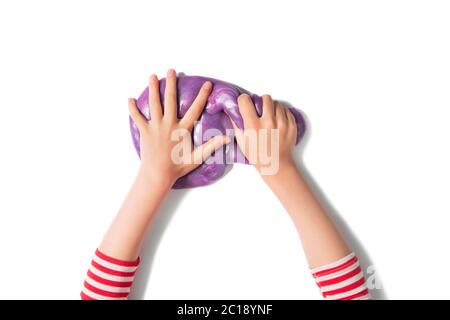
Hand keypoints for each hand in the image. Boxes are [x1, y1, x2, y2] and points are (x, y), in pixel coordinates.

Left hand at [128, 69, 228, 186]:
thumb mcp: (197, 157)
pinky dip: (133, 108)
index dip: (202, 96)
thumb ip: (211, 146)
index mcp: (182, 129)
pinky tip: (130, 99)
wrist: (157, 174)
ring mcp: (155, 127)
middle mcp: (168, 124)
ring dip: (153, 88)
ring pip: (154, 103)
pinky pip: (137, 117)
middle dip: (171, 84)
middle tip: (171, 70)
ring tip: (153, 76)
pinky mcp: (144, 131)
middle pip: (170, 100)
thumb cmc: (177, 167)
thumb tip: (226, 138)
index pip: (195, 109)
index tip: (207, 84)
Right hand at [230, 94, 296, 175]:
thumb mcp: (242, 141)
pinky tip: (277, 122)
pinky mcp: (292, 125)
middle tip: (259, 109)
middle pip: (265, 98)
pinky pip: (286, 111)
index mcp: (254, 126)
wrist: (276, 165)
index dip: (244, 100)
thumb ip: (236, 124)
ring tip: (269, 117)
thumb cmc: (257, 155)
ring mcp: (282, 123)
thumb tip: (231, 111)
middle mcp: (269, 122)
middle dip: (261, 101)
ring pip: (277, 103)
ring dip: (272, 108)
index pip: (246, 100)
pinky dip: (281, 114)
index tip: (245, 103)